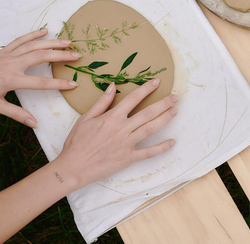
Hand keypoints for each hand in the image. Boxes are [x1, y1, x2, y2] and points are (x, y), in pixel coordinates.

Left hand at [0, 29, 79, 127]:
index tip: (74, 83)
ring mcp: (8, 55)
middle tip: (78, 55)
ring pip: (34, 45)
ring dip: (53, 42)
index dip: (59, 83)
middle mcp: (12, 64)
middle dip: (62, 56)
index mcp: (12, 80)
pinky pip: (21, 40)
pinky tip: (45, 31)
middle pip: (42, 57)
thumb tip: (34, 124)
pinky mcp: (3, 50)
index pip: (41, 83)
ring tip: (68, 42)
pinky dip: (34, 34)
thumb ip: (16, 114)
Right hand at [53, 80, 177, 187]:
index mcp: (112, 118)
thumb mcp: (86, 118)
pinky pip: (148, 153)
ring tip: (175, 111)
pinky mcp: (128, 158)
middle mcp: (122, 129)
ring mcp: (126, 144)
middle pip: (147, 113)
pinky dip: (161, 148)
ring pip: (150, 129)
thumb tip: (113, 86)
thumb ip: (102, 102)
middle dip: (163, 103)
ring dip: (164, 119)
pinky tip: (172, 142)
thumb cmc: (77, 142)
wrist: (74, 167)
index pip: (133, 99)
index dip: (146, 89)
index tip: (157, 82)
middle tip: (175, 96)